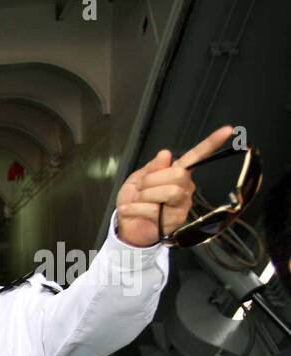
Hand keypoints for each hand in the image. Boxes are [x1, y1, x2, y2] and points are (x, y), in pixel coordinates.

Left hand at [114, 125, 233, 246]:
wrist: (126, 226)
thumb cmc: (135, 200)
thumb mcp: (138, 178)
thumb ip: (152, 168)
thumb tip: (165, 153)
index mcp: (177, 173)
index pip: (196, 156)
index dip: (211, 143)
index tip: (228, 129)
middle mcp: (185, 187)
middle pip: (178, 174)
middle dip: (151, 180)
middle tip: (140, 189)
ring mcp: (183, 204)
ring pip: (170, 191)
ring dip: (145, 195)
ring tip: (137, 200)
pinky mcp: (176, 220)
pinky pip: (154, 209)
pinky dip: (134, 208)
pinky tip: (129, 210)